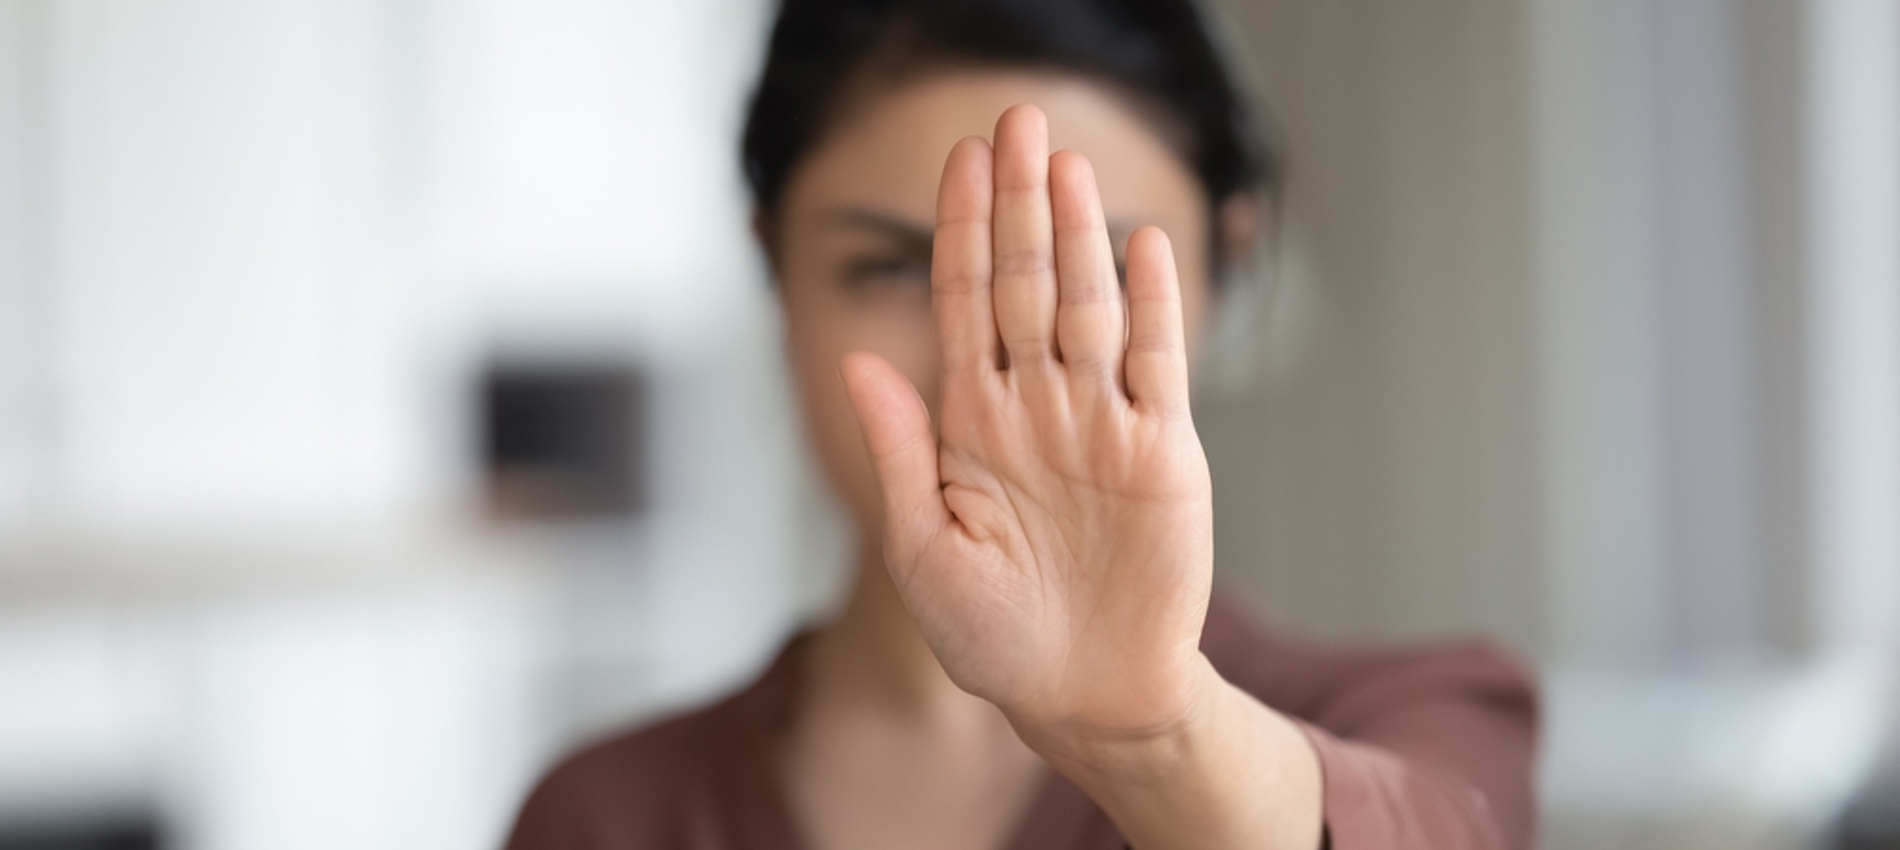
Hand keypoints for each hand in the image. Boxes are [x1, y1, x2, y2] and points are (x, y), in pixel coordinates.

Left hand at [839, 104, 1215, 748]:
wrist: (1086, 696)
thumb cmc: (993, 638)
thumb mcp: (923, 549)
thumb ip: (898, 451)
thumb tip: (857, 359)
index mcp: (971, 423)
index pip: (963, 304)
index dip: (961, 231)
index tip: (959, 159)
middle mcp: (1035, 406)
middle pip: (1026, 282)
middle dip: (1017, 203)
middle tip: (1016, 118)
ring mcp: (1100, 422)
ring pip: (1087, 305)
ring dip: (1078, 233)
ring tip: (1065, 161)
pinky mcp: (1161, 451)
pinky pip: (1155, 362)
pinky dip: (1150, 303)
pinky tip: (1140, 245)